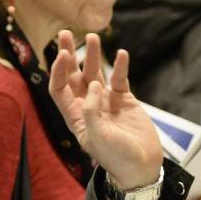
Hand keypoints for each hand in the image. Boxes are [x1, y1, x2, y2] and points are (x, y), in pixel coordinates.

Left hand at [48, 30, 162, 188]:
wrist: (142, 166)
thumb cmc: (117, 158)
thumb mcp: (98, 138)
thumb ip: (91, 111)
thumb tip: (93, 85)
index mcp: (76, 117)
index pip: (60, 89)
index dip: (58, 71)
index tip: (64, 53)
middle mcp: (88, 106)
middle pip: (73, 76)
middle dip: (69, 54)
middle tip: (65, 33)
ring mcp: (106, 102)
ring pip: (95, 73)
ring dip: (92, 55)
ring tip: (93, 36)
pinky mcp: (124, 100)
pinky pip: (119, 79)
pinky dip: (120, 66)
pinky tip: (121, 54)